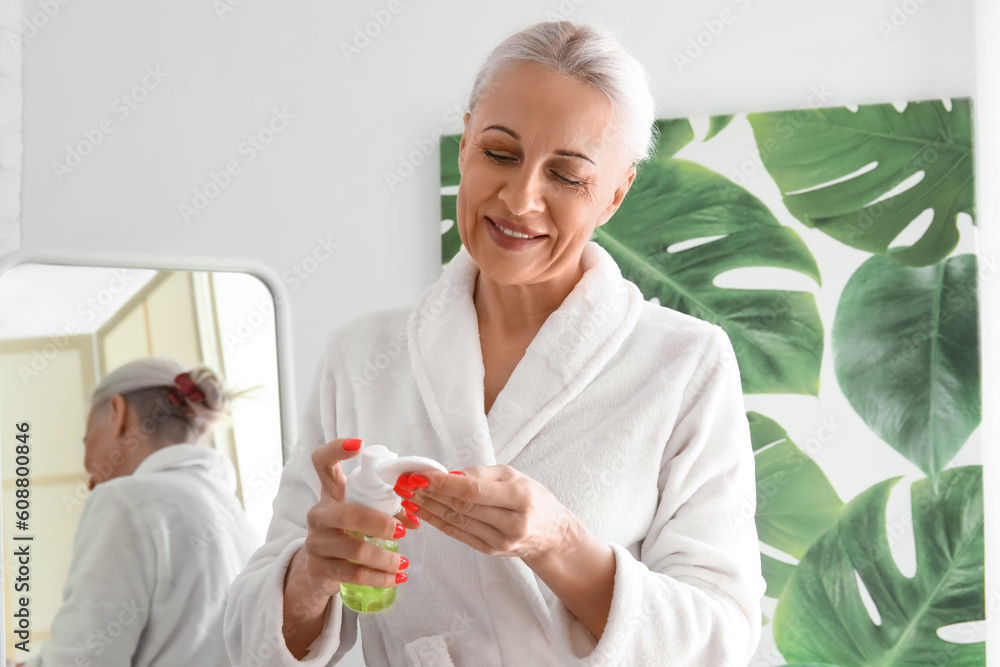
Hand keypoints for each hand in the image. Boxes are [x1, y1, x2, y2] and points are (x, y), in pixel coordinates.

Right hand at [290, 438, 417, 600]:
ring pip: (354, 549)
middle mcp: (318, 514)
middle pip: (346, 514)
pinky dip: (379, 577)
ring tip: (403, 563)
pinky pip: (353, 574)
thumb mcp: (362, 515)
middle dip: (378, 524)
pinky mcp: (319, 569)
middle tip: (400, 532)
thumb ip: (389, 510)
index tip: (359, 444)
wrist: (319, 569)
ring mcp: (315, 542)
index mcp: (330, 493)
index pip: (322, 462)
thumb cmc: (348, 533)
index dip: (336, 449)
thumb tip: (417, 517)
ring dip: (384, 558)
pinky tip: (395, 578)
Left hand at [396, 465, 575, 560]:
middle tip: (405, 482)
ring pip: (456, 521)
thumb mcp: (515, 476)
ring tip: (407, 494)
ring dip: (428, 507)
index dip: (445, 484)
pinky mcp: (488, 551)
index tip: (421, 475)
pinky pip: (457, 533)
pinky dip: (436, 522)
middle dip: (429, 494)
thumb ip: (482, 474)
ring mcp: (499, 541)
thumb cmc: (533, 498)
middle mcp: (510, 523)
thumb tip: (450, 474)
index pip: (475, 491)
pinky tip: (420, 511)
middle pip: (462, 507)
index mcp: (519, 498)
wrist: (551, 535)